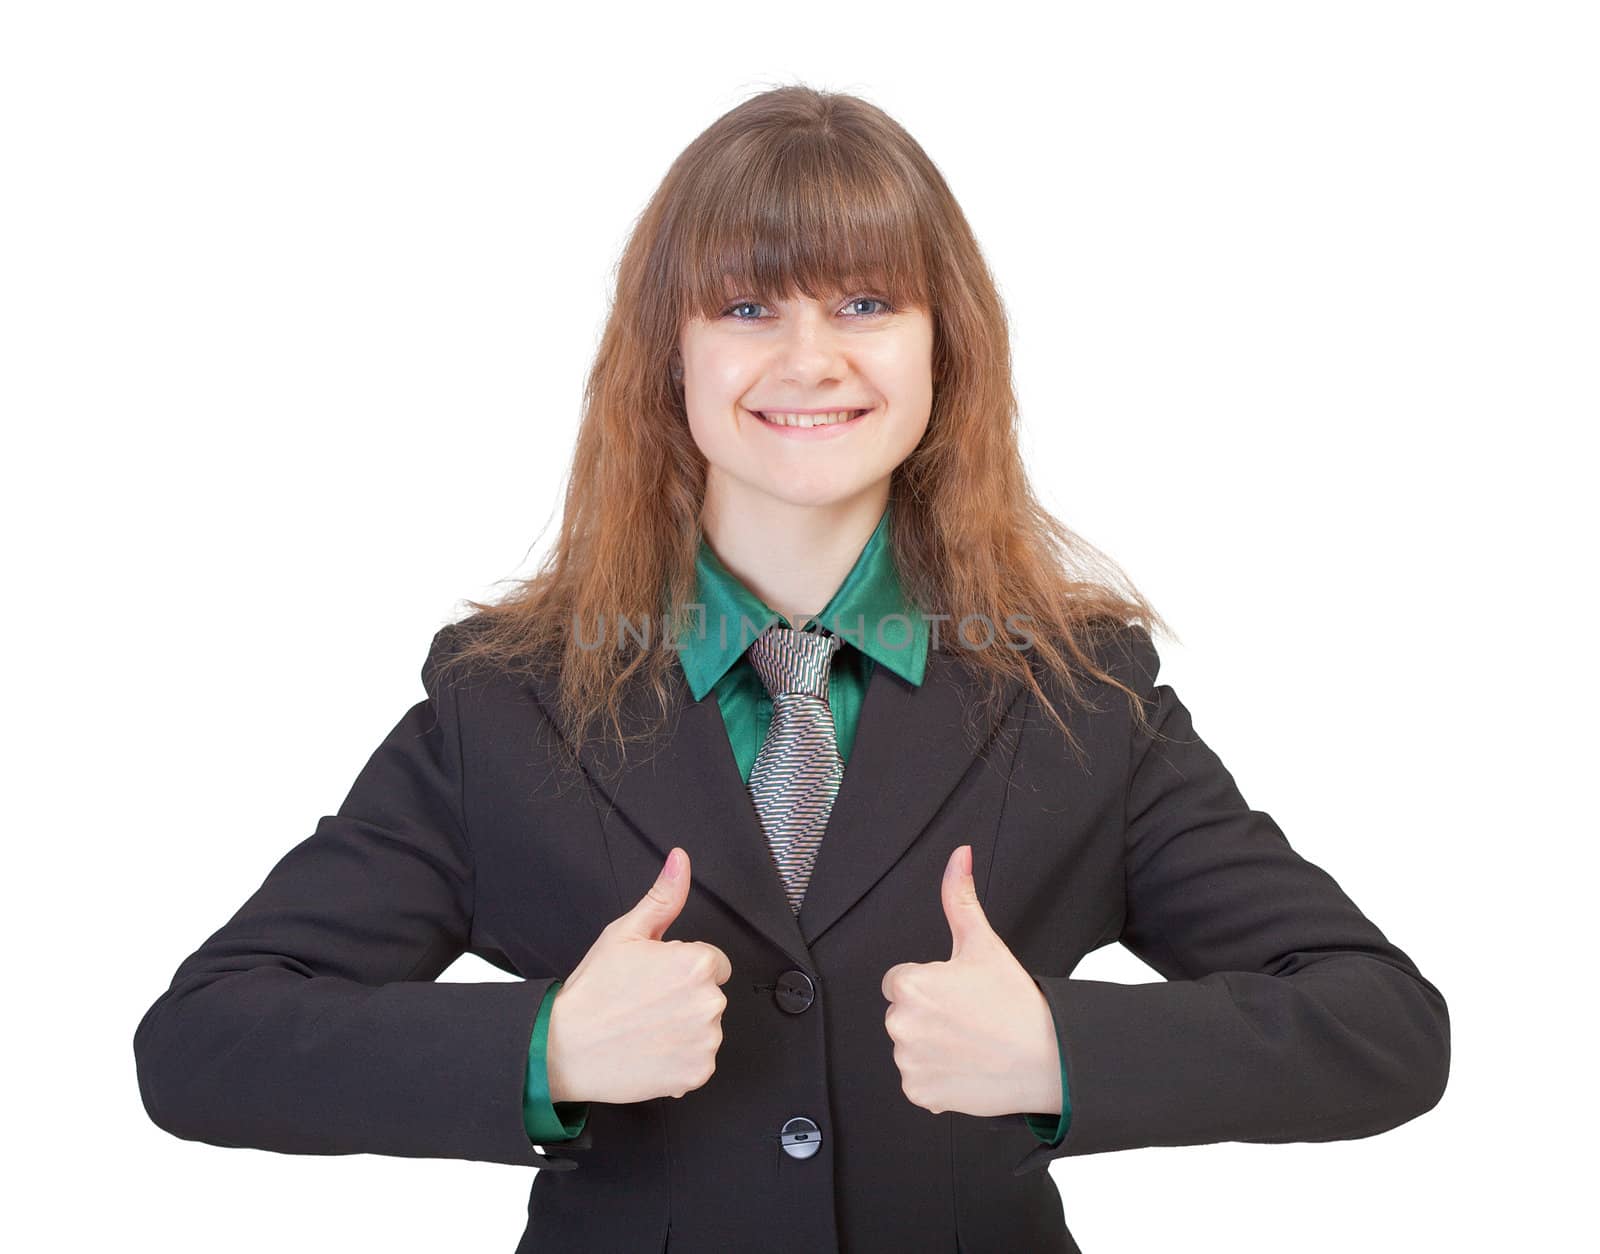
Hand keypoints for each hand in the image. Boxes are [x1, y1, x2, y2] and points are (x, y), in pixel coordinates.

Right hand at [546, 847, 730, 1105]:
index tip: (655, 979)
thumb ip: (663, 897)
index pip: (713, 963)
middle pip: (710, 995)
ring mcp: (705, 1041)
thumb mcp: (624, 933)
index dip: (681, 969)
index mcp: (697, 963)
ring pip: (705, 1028)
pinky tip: (650, 1050)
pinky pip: (699, 1061)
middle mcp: (709, 1002)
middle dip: (684, 997)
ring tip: (645, 1027)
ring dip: (683, 1029)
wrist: (563, 1048)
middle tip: (645, 1003)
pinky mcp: (697, 1073)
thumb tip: (680, 861)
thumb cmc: (592, 991)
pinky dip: (679, 1059)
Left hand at [880, 844, 1062, 1118]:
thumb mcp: (983, 943)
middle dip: (929, 1014)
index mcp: (909, 985)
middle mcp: (901, 1024)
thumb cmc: (1015, 1002)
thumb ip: (959, 897)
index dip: (931, 985)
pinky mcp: (920, 1093)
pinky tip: (966, 1066)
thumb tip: (958, 856)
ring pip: (911, 1047)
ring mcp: (909, 1063)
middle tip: (969, 1017)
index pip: (900, 981)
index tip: (958, 993)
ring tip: (971, 1042)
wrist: (1047, 1058)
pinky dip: (938, 1077)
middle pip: (903, 1013)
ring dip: (932, 1046)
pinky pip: (918, 1081)